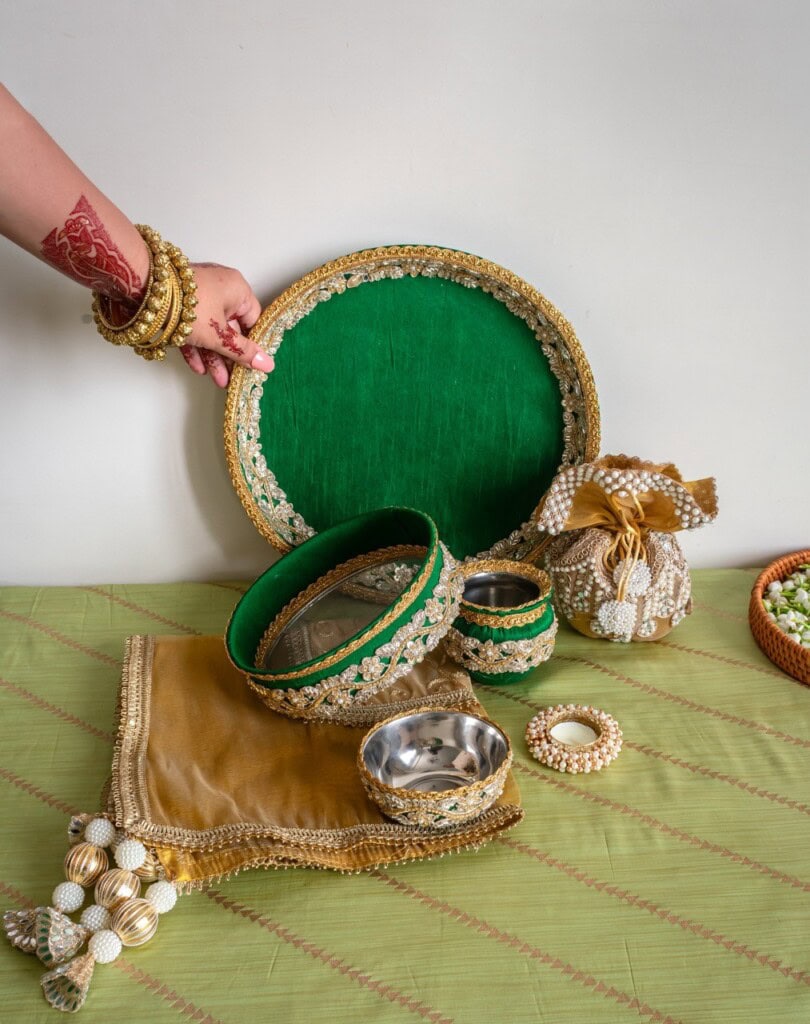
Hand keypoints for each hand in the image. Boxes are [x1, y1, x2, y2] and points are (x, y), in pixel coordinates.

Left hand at [178, 263, 273, 386]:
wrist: (144, 291)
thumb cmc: (188, 306)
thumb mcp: (218, 335)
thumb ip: (242, 352)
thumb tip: (268, 364)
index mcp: (237, 289)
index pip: (252, 320)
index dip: (252, 344)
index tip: (251, 364)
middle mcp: (220, 289)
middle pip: (230, 329)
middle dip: (229, 357)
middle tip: (232, 378)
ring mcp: (198, 296)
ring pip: (210, 331)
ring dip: (213, 357)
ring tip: (216, 380)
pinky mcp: (180, 304)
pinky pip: (193, 328)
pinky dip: (196, 346)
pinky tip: (198, 367)